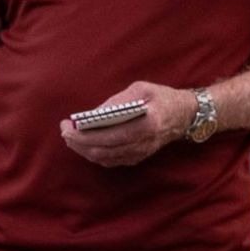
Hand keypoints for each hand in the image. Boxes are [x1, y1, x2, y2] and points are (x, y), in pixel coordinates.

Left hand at [59, 81, 193, 166]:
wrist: (185, 115)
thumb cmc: (162, 97)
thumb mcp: (141, 89)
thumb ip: (118, 101)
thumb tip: (93, 115)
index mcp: (146, 123)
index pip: (109, 135)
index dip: (84, 134)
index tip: (67, 125)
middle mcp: (144, 143)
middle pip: (103, 150)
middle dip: (78, 143)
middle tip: (64, 131)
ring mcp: (141, 153)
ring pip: (105, 158)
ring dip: (84, 150)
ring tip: (71, 138)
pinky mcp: (138, 158)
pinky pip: (111, 161)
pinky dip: (95, 155)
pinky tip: (85, 146)